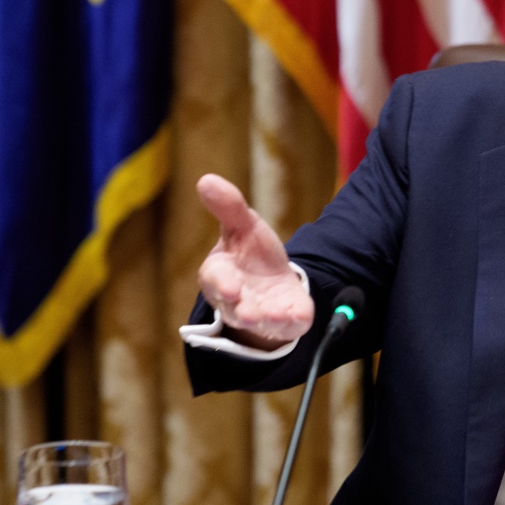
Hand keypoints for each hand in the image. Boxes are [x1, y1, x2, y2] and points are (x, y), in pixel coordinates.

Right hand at [195, 173, 314, 348]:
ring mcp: (261, 314)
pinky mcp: (286, 321)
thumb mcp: (243, 227)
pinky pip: (288, 325)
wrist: (274, 283)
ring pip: (260, 322)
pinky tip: (298, 316)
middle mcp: (237, 301)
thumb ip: (229, 207)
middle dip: (242, 310)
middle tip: (248, 312)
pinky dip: (292, 321)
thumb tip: (206, 179)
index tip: (230, 287)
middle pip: (236, 308)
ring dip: (265, 320)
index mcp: (220, 276)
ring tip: (270, 315)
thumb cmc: (251, 255)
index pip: (216, 281)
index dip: (222, 285)